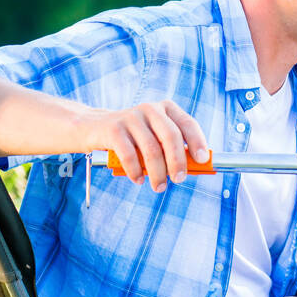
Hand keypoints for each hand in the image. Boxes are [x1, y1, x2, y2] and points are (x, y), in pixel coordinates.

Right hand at [84, 100, 208, 191]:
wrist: (93, 128)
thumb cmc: (132, 138)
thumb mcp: (154, 138)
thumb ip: (171, 149)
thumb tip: (192, 169)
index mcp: (165, 109)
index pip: (187, 123)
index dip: (197, 142)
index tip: (203, 160)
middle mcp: (150, 109)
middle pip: (171, 136)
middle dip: (177, 161)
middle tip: (179, 180)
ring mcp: (131, 117)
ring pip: (151, 149)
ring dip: (158, 173)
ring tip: (159, 187)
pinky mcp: (113, 129)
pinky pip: (129, 155)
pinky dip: (136, 171)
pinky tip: (138, 179)